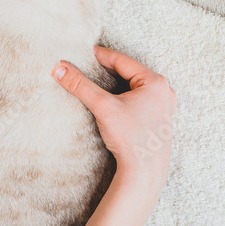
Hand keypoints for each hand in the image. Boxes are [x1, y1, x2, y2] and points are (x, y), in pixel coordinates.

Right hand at [52, 46, 175, 194]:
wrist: (145, 173)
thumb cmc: (130, 139)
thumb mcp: (103, 107)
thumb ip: (80, 85)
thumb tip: (59, 69)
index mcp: (155, 82)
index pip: (122, 61)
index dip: (101, 55)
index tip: (85, 52)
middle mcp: (164, 90)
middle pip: (130, 72)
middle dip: (109, 69)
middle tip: (89, 65)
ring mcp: (165, 105)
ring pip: (136, 86)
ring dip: (118, 83)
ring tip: (99, 80)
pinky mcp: (161, 119)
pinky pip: (141, 99)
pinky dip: (126, 96)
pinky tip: (114, 100)